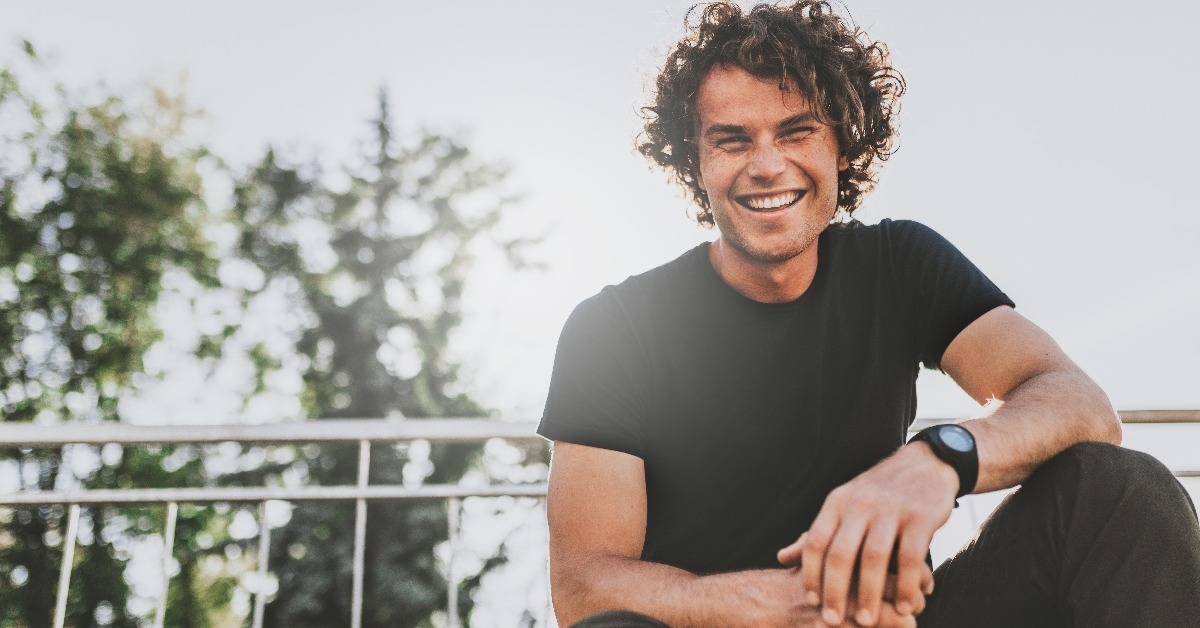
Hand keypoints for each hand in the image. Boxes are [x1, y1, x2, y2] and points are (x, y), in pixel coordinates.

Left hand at [777, 443, 956, 625]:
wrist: (924, 464)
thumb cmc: (878, 494)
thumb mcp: (843, 505)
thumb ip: (817, 533)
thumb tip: (782, 558)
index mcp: (837, 502)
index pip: (816, 541)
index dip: (811, 573)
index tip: (811, 601)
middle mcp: (860, 504)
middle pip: (840, 553)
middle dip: (835, 591)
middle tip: (833, 620)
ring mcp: (891, 510)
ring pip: (874, 557)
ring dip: (869, 594)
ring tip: (866, 621)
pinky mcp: (920, 517)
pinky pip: (910, 557)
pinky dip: (907, 585)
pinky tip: (906, 606)